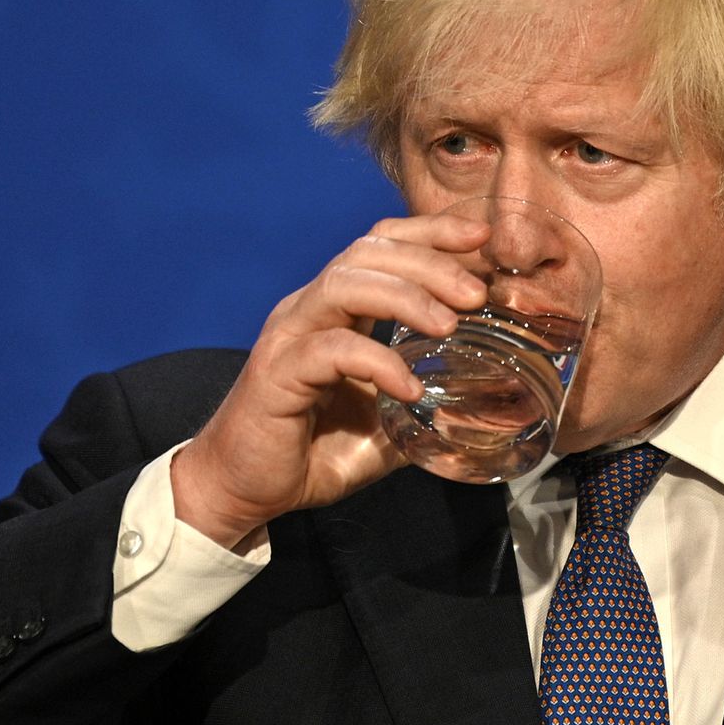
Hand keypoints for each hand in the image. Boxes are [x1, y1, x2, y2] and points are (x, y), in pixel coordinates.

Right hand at [171, 211, 489, 546]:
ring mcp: (288, 338)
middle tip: (476, 293)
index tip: (478, 239)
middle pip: (367, 253)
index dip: (428, 233)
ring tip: (449, 325)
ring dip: (405, 297)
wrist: (244, 491)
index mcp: (334, 311)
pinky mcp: (276, 374)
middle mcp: (308, 311)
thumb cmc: (308, 453)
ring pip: (345, 285)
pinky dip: (377, 362)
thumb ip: (421, 407)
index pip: (380, 246)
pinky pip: (331, 349)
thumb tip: (474, 406)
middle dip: (428, 261)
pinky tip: (408, 387)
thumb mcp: (383, 427)